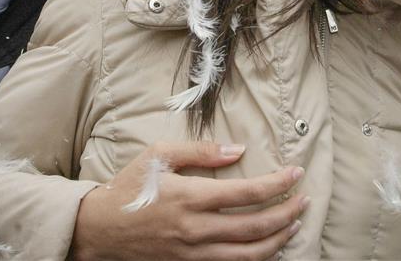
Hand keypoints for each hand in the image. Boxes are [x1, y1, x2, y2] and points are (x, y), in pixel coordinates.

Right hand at [72, 141, 307, 260]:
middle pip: (256, 227)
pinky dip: (254, 259)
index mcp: (191, 196)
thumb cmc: (129, 187)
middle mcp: (195, 229)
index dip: (278, 183)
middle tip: (304, 199)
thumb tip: (238, 150)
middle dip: (287, 213)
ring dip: (278, 241)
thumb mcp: (159, 155)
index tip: (296, 173)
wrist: (96, 229)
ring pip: (248, 255)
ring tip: (294, 224)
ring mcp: (192, 253)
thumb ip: (202, 150)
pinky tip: (267, 246)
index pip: (248, 193)